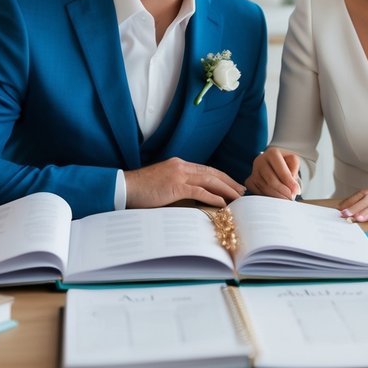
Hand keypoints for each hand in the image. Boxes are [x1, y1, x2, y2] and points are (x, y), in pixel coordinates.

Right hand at [124, 158, 244, 208]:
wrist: (125, 187)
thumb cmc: (141, 189)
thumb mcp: (162, 184)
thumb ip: (177, 186)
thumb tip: (192, 197)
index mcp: (179, 164)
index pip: (206, 169)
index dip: (221, 176)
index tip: (232, 184)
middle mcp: (181, 166)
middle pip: (212, 173)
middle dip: (229, 182)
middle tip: (242, 190)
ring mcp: (179, 175)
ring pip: (210, 180)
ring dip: (226, 189)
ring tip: (238, 197)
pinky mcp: (176, 186)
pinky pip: (200, 191)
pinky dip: (213, 197)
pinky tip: (223, 203)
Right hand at [245, 148, 301, 198]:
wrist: (273, 163)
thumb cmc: (285, 162)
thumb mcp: (293, 161)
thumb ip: (294, 171)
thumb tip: (292, 188)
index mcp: (272, 153)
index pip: (281, 171)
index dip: (290, 182)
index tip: (297, 191)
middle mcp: (260, 160)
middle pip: (271, 181)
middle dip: (283, 191)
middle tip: (292, 198)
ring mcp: (253, 171)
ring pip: (265, 188)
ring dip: (277, 196)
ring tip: (286, 199)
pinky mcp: (249, 181)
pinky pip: (258, 192)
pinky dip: (268, 197)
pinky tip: (276, 198)